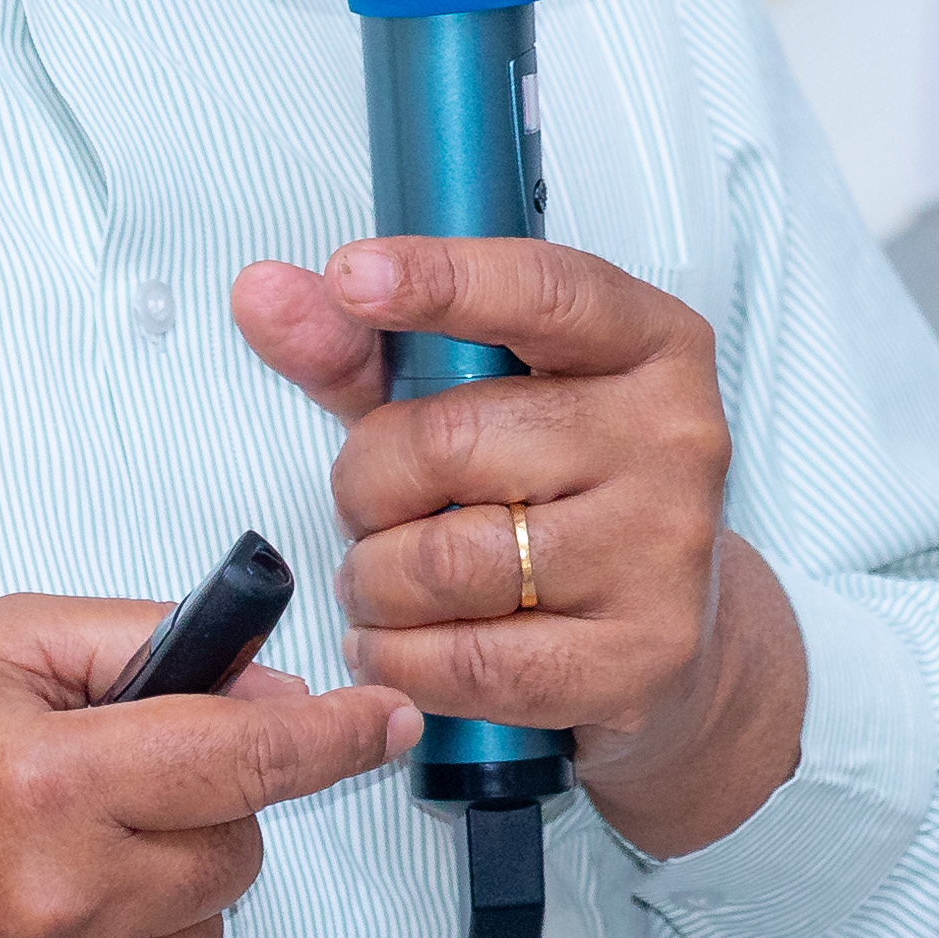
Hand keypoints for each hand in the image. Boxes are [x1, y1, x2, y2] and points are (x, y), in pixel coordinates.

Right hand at [0, 599, 414, 937]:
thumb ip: (140, 648)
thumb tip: (264, 691)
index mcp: (54, 780)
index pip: (250, 758)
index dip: (336, 736)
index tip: (387, 722)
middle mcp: (66, 900)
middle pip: (237, 853)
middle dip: (199, 809)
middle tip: (102, 788)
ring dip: (159, 894)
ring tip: (49, 862)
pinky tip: (26, 931)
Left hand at [229, 236, 811, 862]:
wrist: (669, 635)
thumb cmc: (561, 498)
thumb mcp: (468, 400)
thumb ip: (364, 348)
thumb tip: (265, 294)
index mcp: (648, 343)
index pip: (542, 291)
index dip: (441, 280)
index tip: (354, 277)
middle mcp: (673, 436)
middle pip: (451, 440)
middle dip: (367, 483)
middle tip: (366, 506)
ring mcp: (663, 549)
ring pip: (449, 560)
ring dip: (375, 581)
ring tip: (381, 582)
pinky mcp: (640, 654)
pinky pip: (471, 660)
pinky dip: (400, 658)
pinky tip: (398, 642)